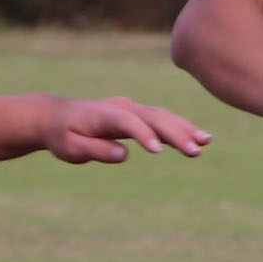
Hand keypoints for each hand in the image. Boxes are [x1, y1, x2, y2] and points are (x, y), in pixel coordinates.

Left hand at [39, 96, 213, 164]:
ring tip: (206, 142)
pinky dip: (182, 127)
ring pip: (163, 116)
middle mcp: (122, 106)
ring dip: (185, 129)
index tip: (160, 151)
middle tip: (196, 151)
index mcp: (104, 114)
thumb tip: (123, 154)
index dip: (144, 135)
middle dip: (176, 134)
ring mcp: (133, 108)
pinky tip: (200, 139)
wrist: (57, 116)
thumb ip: (95, 151)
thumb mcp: (70, 148)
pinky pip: (163, 120)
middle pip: (153, 118)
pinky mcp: (139, 114)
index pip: (128, 122)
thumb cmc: (62, 135)